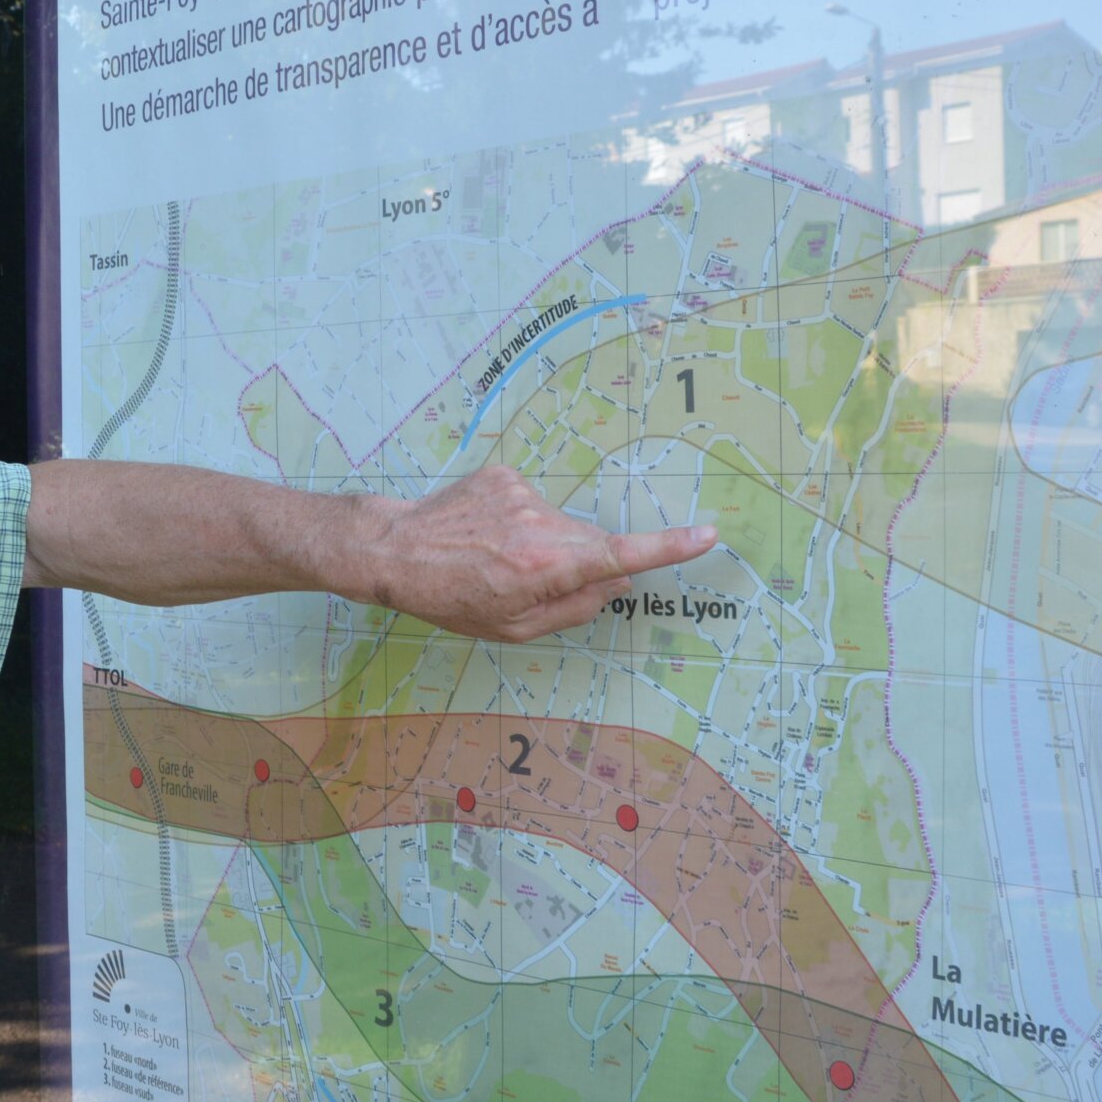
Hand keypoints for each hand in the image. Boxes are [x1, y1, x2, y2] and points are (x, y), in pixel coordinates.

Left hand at [357, 466, 716, 642]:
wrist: (395, 551)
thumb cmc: (451, 599)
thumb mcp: (513, 628)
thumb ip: (573, 609)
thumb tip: (615, 585)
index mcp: (545, 566)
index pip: (620, 557)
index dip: (667, 548)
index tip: (706, 534)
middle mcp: (539, 523)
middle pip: (590, 543)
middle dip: (579, 563)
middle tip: (530, 582)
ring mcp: (521, 493)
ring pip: (561, 523)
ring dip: (543, 542)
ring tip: (494, 557)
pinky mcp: (505, 474)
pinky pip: (533, 503)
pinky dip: (519, 520)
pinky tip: (484, 533)